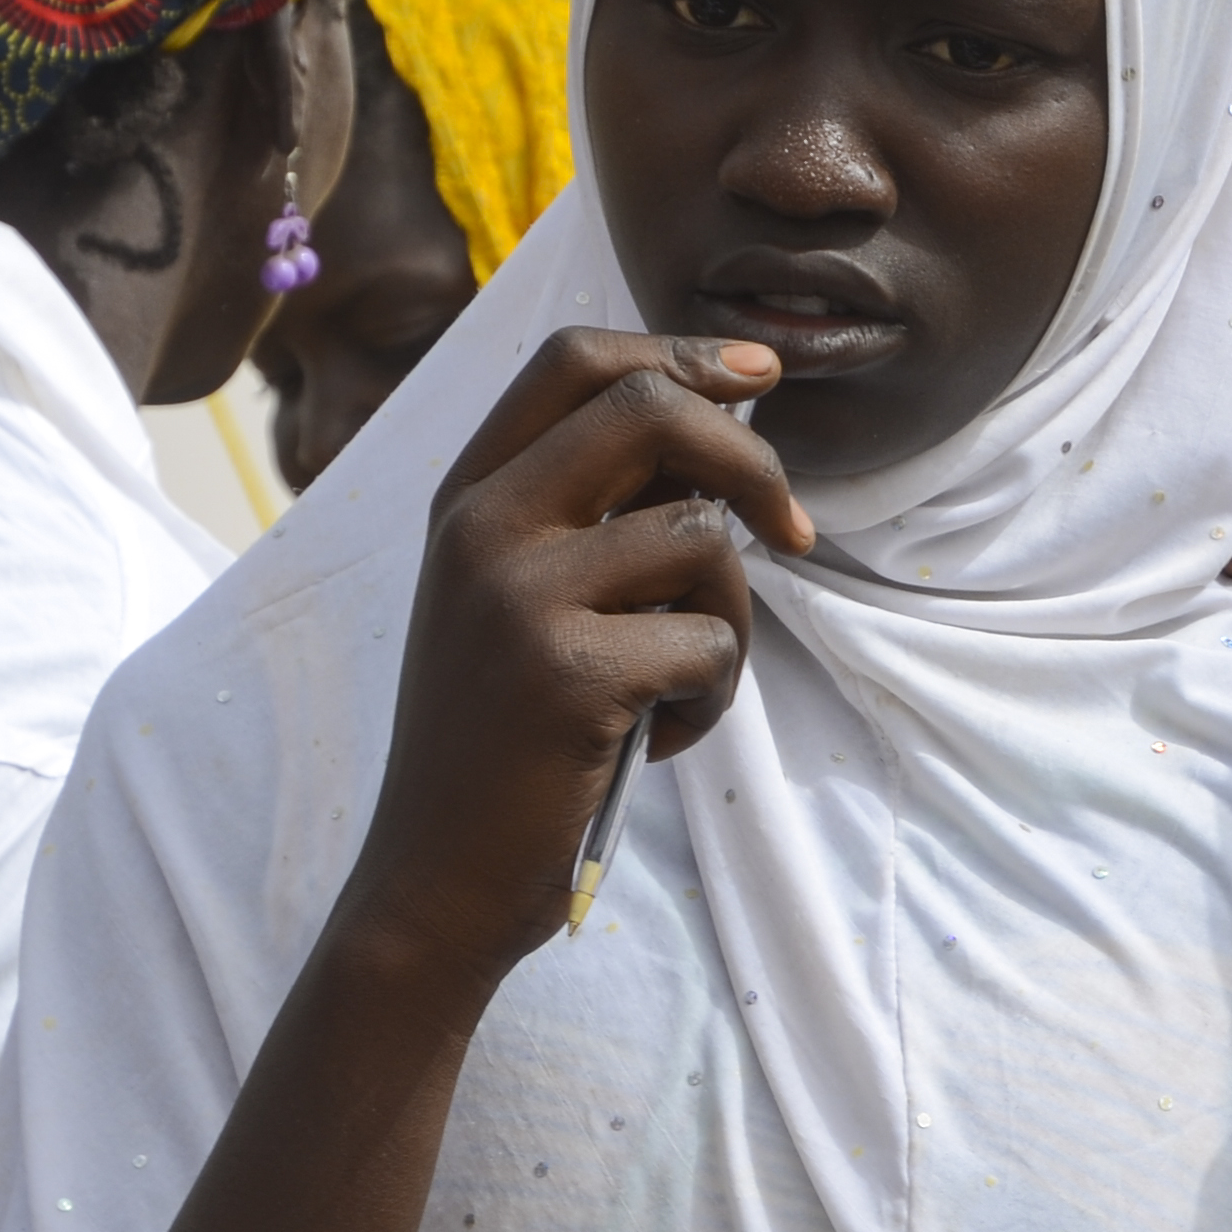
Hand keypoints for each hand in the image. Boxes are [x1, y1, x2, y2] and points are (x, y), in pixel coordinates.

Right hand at [337, 330, 808, 987]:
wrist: (435, 878)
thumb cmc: (502, 744)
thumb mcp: (514, 602)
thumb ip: (585, 516)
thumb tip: (722, 428)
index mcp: (467, 496)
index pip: (574, 359)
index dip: (680, 352)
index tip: (759, 377)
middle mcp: (481, 525)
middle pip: (649, 410)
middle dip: (752, 461)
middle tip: (796, 533)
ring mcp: (517, 595)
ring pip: (702, 541)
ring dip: (729, 622)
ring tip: (678, 689)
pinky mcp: (569, 672)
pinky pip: (712, 645)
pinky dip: (712, 701)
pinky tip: (657, 741)